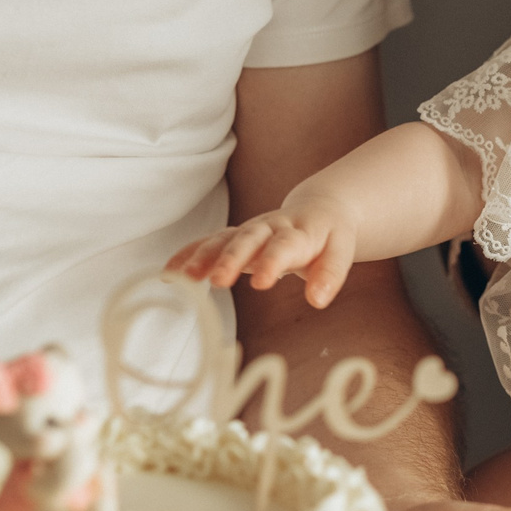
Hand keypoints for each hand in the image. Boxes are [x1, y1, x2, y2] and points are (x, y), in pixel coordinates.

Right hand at [167, 193, 358, 308]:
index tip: (262, 283)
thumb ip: (330, 275)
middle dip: (231, 258)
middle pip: (248, 239)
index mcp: (298, 231)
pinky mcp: (235, 237)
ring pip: (223, 239)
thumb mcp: (340, 252)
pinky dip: (189, 254)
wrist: (319, 210)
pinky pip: (209, 242)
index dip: (272, 262)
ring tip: (184, 278)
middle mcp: (269, 227)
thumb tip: (317, 301)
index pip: (284, 246)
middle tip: (217, 281)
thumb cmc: (329, 236)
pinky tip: (169, 272)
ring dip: (203, 256)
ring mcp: (249, 231)